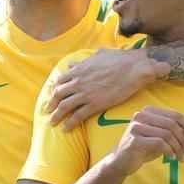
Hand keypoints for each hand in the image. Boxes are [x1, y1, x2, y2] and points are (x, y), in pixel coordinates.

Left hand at [45, 50, 167, 130]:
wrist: (134, 67)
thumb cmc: (120, 59)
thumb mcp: (98, 55)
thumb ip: (83, 61)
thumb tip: (72, 63)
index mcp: (79, 70)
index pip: (60, 81)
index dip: (54, 90)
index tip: (52, 96)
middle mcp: (78, 82)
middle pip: (58, 95)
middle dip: (51, 104)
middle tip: (48, 111)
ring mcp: (86, 93)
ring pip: (64, 106)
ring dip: (56, 116)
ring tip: (53, 123)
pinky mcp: (95, 104)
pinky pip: (78, 116)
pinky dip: (70, 123)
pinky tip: (66, 129)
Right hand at [107, 106, 183, 175]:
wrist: (121, 163)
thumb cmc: (144, 149)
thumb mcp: (164, 140)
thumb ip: (179, 134)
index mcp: (150, 111)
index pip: (175, 115)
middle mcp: (141, 115)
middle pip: (172, 124)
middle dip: (183, 139)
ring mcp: (136, 126)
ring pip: (167, 134)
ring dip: (178, 148)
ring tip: (180, 158)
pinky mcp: (134, 139)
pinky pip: (159, 143)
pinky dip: (169, 151)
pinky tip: (170, 158)